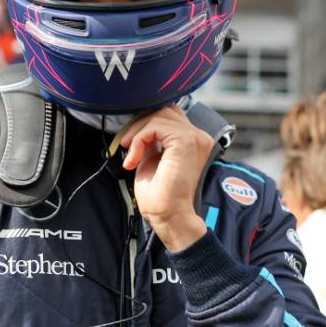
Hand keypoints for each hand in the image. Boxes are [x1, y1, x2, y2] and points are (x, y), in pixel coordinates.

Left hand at [120, 106, 211, 251]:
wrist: (168, 216)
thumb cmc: (160, 196)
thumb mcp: (154, 158)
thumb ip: (153, 140)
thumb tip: (141, 125)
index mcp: (194, 141)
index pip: (171, 115)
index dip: (147, 123)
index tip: (131, 143)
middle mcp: (199, 137)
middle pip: (165, 110)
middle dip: (141, 124)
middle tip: (126, 145)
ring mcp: (194, 137)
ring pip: (159, 115)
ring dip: (138, 133)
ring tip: (130, 155)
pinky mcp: (185, 141)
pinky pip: (155, 126)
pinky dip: (139, 139)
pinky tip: (134, 159)